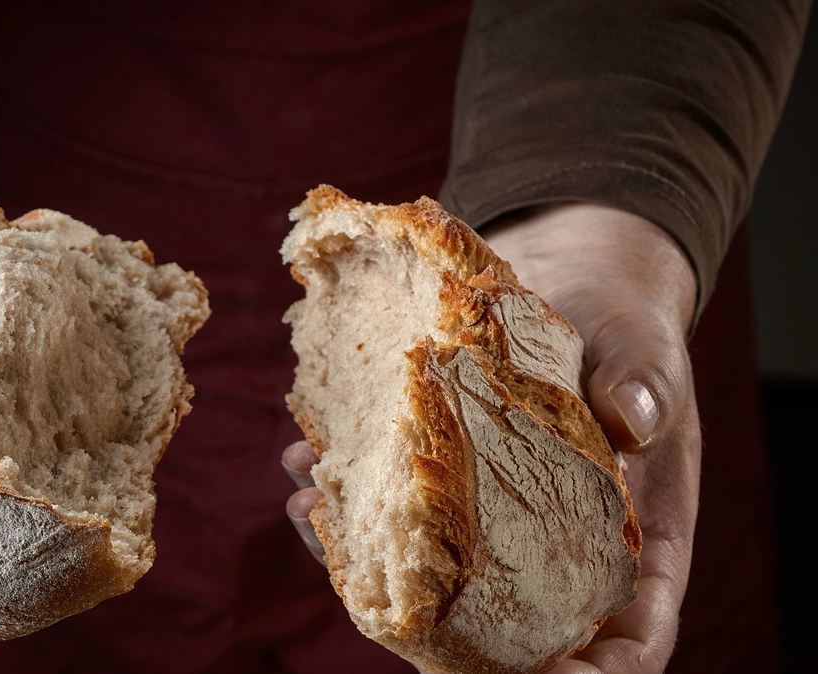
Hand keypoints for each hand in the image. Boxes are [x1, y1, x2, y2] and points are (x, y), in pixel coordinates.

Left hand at [281, 203, 698, 673]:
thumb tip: (631, 419)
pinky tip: (304, 460)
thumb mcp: (644, 352)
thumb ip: (645, 387)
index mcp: (629, 547)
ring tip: (312, 504)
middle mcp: (550, 554)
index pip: (624, 645)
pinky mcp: (435, 483)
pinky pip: (387, 512)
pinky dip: (341, 495)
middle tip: (382, 599)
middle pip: (506, 633)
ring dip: (361, 556)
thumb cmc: (623, 334)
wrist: (567, 284)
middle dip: (436, 628)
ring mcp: (484, 524)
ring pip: (427, 577)